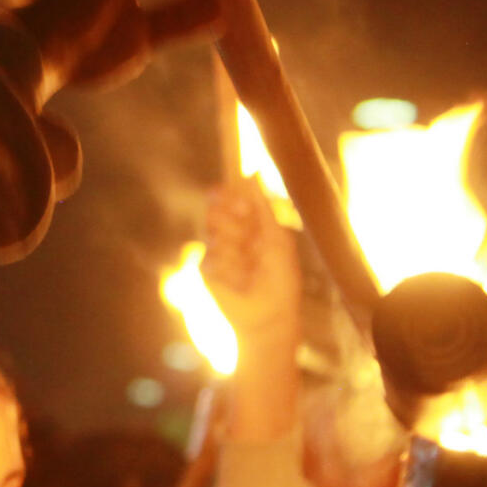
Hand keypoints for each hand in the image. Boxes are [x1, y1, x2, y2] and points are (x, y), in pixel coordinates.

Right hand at [201, 182, 299, 356]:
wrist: (271, 316)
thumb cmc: (280, 278)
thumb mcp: (276, 237)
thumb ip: (262, 206)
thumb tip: (254, 171)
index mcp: (247, 222)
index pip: (228, 196)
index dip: (230, 196)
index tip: (242, 207)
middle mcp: (229, 234)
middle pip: (215, 211)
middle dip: (233, 224)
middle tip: (250, 241)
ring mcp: (216, 252)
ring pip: (213, 235)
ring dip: (236, 252)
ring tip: (250, 269)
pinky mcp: (206, 272)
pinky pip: (209, 259)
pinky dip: (229, 271)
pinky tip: (240, 283)